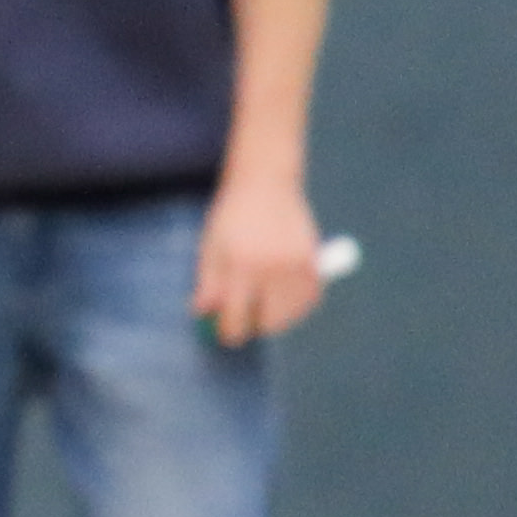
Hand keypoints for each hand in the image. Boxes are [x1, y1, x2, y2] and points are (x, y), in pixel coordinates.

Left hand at [195, 174, 328, 346]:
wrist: (265, 182)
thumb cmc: (232, 217)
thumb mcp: (211, 247)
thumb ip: (208, 284)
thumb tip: (202, 315)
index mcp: (240, 265)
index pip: (235, 318)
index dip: (228, 332)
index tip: (226, 334)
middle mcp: (271, 267)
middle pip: (268, 322)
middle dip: (254, 325)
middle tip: (247, 319)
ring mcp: (296, 264)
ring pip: (291, 314)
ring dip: (278, 317)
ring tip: (265, 304)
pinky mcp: (314, 260)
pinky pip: (310, 299)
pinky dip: (299, 304)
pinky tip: (285, 296)